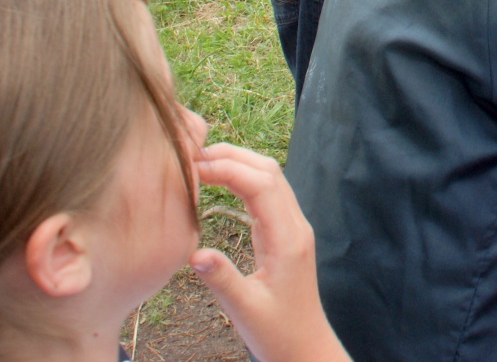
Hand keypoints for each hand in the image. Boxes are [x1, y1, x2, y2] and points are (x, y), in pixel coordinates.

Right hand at [192, 145, 351, 361]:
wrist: (305, 347)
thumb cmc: (278, 333)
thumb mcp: (246, 310)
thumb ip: (222, 280)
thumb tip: (195, 253)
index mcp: (288, 239)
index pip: (262, 185)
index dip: (228, 168)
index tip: (193, 166)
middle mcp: (295, 226)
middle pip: (269, 171)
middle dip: (232, 155)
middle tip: (191, 154)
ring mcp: (292, 227)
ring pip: (270, 178)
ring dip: (238, 163)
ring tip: (200, 161)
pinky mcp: (284, 234)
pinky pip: (267, 194)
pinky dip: (243, 179)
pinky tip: (220, 181)